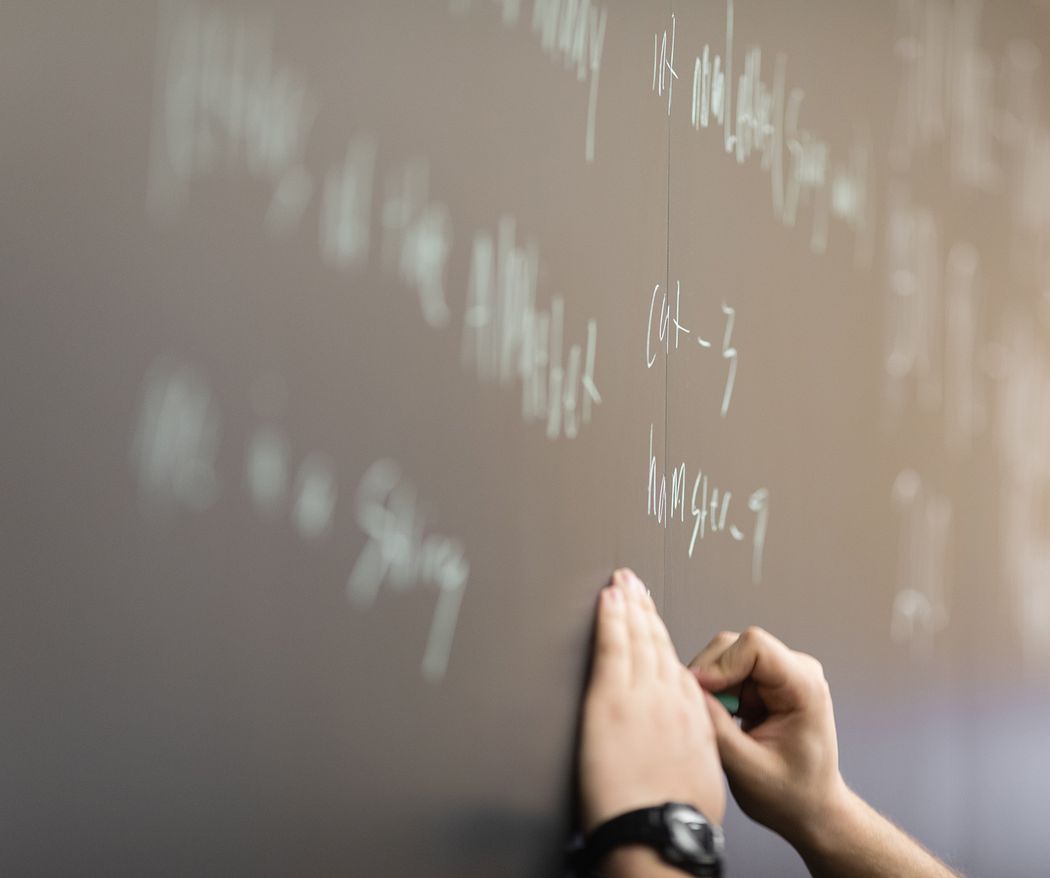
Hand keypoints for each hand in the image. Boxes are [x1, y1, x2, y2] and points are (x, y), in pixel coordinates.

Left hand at [579, 569, 724, 835]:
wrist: (660, 833)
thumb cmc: (679, 819)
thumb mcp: (701, 780)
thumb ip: (692, 751)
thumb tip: (682, 752)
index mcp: (694, 717)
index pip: (679, 669)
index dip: (664, 641)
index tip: (656, 624)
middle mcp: (672, 698)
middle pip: (658, 644)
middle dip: (646, 611)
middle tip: (636, 584)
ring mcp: (642, 695)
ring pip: (637, 638)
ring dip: (629, 605)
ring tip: (622, 582)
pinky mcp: (611, 698)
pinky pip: (613, 645)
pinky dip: (611, 617)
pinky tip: (607, 597)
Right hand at [690, 628, 847, 850]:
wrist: (809, 810)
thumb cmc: (792, 795)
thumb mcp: (749, 770)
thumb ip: (718, 730)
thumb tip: (688, 694)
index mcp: (805, 687)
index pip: (755, 646)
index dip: (720, 664)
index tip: (699, 690)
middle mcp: (795, 671)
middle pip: (734, 646)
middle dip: (709, 676)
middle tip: (701, 712)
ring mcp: (778, 674)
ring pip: (723, 657)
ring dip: (710, 687)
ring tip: (716, 723)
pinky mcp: (761, 682)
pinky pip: (724, 672)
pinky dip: (713, 693)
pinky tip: (721, 720)